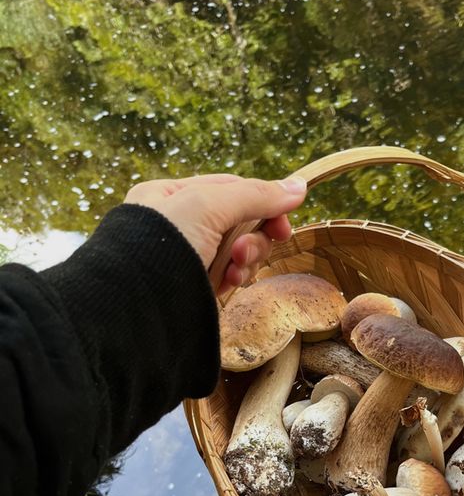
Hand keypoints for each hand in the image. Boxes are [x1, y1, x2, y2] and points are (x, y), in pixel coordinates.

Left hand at [124, 172, 306, 292]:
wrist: (133, 308)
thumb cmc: (160, 246)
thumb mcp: (208, 206)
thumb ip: (255, 195)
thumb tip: (298, 187)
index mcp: (170, 196)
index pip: (230, 189)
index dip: (262, 203)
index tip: (283, 224)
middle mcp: (177, 225)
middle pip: (238, 223)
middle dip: (252, 239)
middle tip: (247, 253)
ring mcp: (185, 258)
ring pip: (235, 252)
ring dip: (244, 261)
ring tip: (235, 272)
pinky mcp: (192, 287)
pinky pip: (225, 277)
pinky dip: (232, 279)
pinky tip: (226, 285)